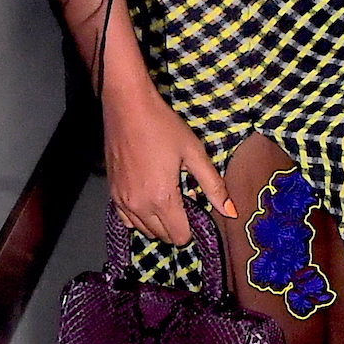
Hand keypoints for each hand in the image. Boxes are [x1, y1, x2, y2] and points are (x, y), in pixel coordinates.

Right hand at [102, 78, 235, 242]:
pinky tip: (148, 199)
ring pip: (143, 230)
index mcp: (162, 198)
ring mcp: (121, 201)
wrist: (127, 107)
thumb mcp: (194, 153)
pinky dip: (139, 217)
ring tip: (167, 198)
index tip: (196, 210)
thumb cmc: (163, 127)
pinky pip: (126, 219)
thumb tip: (232, 213)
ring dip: (158, 223)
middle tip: (184, 201)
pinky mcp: (111, 193)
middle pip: (161, 236)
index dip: (191, 228)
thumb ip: (213, 186)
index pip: (179, 235)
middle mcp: (139, 206)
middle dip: (176, 226)